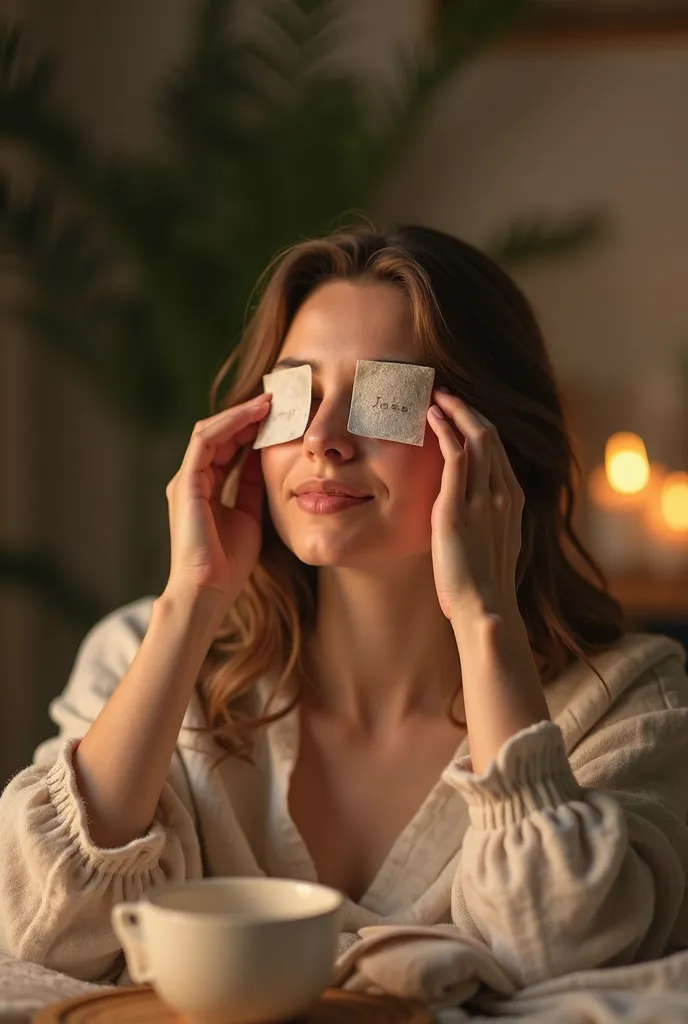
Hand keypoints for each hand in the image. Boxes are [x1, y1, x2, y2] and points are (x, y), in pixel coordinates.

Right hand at [163, 393, 271, 606]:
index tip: (282, 416)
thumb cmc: (230, 562)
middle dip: (248, 415)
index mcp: (206, 487)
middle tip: (279, 399)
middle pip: (219, 433)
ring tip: (270, 402)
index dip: (252, 428)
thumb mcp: (251, 515)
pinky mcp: (186, 483)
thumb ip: (254, 487)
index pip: (227, 446)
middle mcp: (193, 479)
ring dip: (240, 414)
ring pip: (211, 431)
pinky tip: (254, 416)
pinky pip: (205, 441)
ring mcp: (186, 479)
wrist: (210, 589)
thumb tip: (266, 459)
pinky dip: (230, 424)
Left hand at [426, 388, 523, 620]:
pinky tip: (432, 416)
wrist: (485, 609)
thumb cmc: (484, 586)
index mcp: (515, 501)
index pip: (500, 450)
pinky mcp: (458, 508)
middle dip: (470, 409)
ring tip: (438, 395)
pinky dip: (445, 430)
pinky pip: (455, 456)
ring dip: (457, 411)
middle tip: (449, 392)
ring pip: (477, 438)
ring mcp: (484, 499)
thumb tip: (474, 510)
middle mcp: (505, 494)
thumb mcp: (494, 544)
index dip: (481, 425)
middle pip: (492, 436)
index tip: (464, 411)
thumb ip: (488, 520)